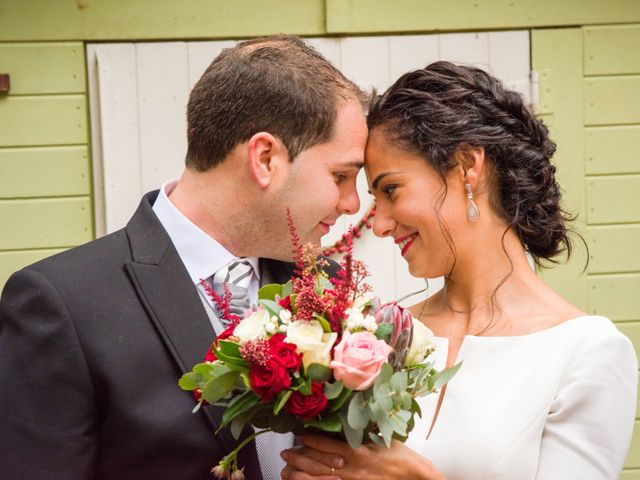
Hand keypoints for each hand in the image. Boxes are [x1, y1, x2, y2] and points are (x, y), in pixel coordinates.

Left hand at [281, 433, 444, 479]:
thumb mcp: (380, 437)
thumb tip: (344, 420)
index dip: (310, 440)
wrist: (415, 478)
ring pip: (319, 479)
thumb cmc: (400, 456)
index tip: (299, 435)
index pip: (326, 445)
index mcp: (358, 452)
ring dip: (301, 473)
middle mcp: (351, 469)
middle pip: (317, 463)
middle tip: (285, 452)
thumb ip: (361, 432)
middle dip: (299, 457)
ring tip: (288, 469)